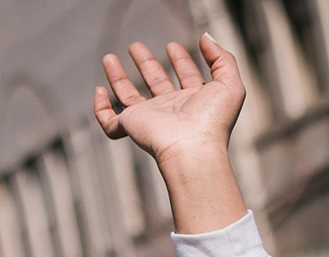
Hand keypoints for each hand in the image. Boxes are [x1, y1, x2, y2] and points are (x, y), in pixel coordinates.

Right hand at [96, 36, 243, 164]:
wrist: (192, 148)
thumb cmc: (213, 121)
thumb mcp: (229, 84)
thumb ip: (222, 58)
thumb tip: (205, 37)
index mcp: (195, 101)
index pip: (187, 78)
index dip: (182, 61)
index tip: (173, 46)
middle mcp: (172, 110)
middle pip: (157, 83)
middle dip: (147, 64)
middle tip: (136, 46)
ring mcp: (150, 119)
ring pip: (130, 97)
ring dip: (118, 77)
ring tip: (109, 57)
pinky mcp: (131, 127)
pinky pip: (109, 122)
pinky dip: (100, 108)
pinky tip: (99, 91)